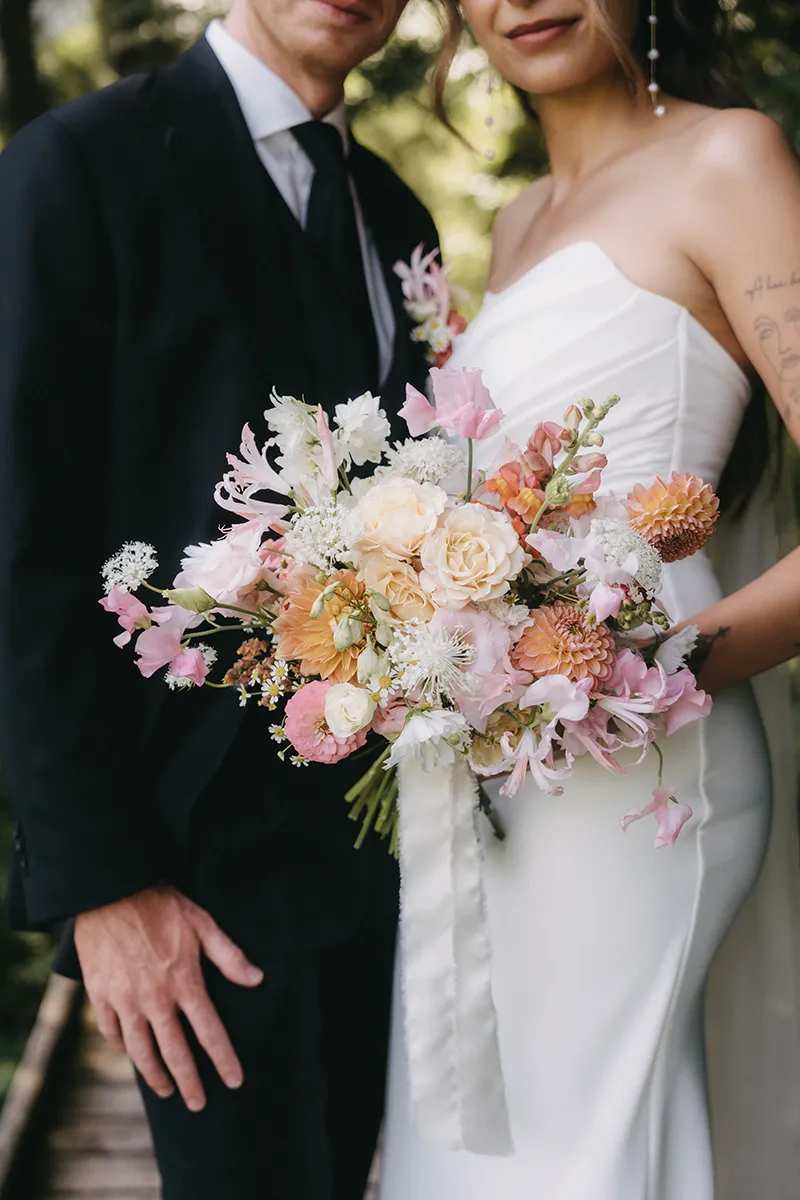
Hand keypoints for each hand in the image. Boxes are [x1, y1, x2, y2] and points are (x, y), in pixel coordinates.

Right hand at [75, 885, 262, 1111]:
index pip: (209, 1031)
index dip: (224, 1059)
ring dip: (155, 1075)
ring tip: (166, 1090)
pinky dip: (123, 1048)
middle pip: (175, 1052)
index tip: (234, 1081)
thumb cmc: (160, 905)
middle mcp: (155, 999)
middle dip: (189, 1082)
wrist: (110, 892)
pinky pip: (112, 1032)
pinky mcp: (101, 995)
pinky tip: (131, 1055)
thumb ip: (229, 955)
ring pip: (141, 1051)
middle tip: (198, 1104)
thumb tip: (257, 979)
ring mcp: (125, 1000)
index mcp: (184, 982)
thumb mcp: (202, 923)